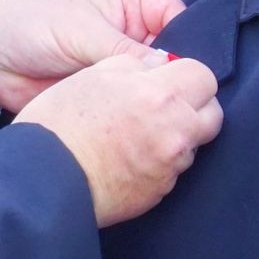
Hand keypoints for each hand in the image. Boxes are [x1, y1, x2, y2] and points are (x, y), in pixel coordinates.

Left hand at [0, 0, 185, 110]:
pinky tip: (150, 127)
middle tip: (191, 101)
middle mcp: (128, 31)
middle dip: (177, 74)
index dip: (189, 40)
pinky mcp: (104, 91)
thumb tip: (171, 70)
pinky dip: (137, 113)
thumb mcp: (83, 30)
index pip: (176, 16)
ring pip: (151, 82)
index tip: (196, 69)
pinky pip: (130, 103)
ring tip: (174, 117)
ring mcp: (116, 63)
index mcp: (129, 2)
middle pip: (170, 52)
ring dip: (156, 97)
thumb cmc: (34, 24)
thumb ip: (127, 49)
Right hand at [20, 52, 221, 225]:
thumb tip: (157, 66)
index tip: (169, 79)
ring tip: (140, 134)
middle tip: (164, 105)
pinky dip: (159, 162)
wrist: (46, 178)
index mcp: (158, 94)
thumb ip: (132, 66)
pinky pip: (174, 170)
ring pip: (194, 143)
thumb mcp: (91, 76)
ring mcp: (171, 165)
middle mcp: (175, 130)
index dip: (185, 74)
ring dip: (177, 136)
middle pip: (212, 112)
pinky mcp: (161, 192)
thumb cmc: (60, 122)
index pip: (203, 74)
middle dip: (194, 106)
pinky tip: (130, 157)